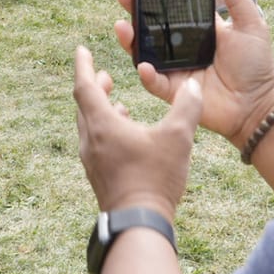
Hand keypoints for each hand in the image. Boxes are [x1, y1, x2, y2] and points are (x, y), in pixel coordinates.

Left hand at [73, 46, 200, 218]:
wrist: (139, 223)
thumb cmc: (154, 179)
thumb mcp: (178, 138)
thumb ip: (187, 107)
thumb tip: (192, 86)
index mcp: (102, 125)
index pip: (84, 86)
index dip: (83, 65)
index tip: (81, 50)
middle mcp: (90, 140)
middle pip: (84, 105)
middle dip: (94, 86)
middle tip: (104, 75)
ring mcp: (92, 160)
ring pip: (90, 125)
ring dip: (101, 110)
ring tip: (119, 104)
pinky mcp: (100, 175)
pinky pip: (97, 143)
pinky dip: (107, 130)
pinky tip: (127, 136)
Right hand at [111, 0, 273, 149]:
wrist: (258, 104)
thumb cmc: (257, 65)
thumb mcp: (250, 22)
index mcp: (197, 29)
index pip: (171, 8)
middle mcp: (181, 47)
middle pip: (151, 27)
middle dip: (134, 10)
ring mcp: (175, 69)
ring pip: (145, 52)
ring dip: (130, 40)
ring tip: (123, 26)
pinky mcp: (174, 92)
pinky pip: (154, 82)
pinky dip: (147, 74)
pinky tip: (143, 64)